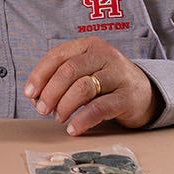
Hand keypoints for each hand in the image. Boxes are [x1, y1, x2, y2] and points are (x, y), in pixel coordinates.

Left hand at [24, 37, 161, 134]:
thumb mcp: (84, 73)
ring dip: (64, 105)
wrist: (144, 93)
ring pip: (83, 87)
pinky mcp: (128, 96)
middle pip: (68, 71)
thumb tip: (35, 98)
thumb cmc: (106, 83)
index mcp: (89, 46)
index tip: (30, 94)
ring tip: (58, 118)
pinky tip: (73, 128)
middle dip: (50, 93)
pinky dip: (82, 120)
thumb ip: (61, 80)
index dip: (40, 75)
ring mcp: (118, 74)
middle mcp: (104, 55)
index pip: (57, 55)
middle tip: (42, 110)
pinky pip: (100, 108)